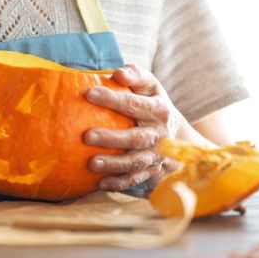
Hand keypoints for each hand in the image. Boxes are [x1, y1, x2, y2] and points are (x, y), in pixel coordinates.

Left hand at [83, 64, 185, 190]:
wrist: (172, 129)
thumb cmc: (150, 100)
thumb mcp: (148, 84)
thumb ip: (134, 75)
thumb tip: (118, 74)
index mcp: (160, 110)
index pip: (135, 104)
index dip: (112, 99)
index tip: (88, 93)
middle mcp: (161, 134)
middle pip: (136, 138)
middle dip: (112, 138)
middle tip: (86, 136)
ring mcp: (158, 155)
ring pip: (136, 162)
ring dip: (114, 164)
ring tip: (91, 163)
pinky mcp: (152, 171)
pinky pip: (136, 180)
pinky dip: (119, 183)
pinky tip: (100, 183)